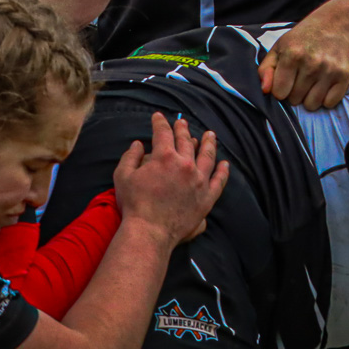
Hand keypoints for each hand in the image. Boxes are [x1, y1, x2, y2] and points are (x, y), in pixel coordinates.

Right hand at [112, 113, 229, 244]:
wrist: (150, 231)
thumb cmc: (134, 204)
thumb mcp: (123, 176)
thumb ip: (130, 156)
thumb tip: (138, 144)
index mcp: (164, 157)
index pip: (163, 133)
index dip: (159, 123)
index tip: (158, 117)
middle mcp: (185, 165)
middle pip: (186, 141)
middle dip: (182, 129)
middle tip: (182, 122)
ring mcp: (199, 181)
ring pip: (207, 156)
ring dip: (208, 143)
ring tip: (210, 135)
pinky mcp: (207, 198)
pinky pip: (219, 181)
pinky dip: (223, 171)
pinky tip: (225, 164)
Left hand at [258, 13, 348, 108]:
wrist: (334, 26)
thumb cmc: (302, 39)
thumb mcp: (278, 48)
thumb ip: (266, 69)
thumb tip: (265, 90)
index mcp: (292, 55)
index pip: (279, 93)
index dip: (280, 89)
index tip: (285, 80)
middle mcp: (312, 63)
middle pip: (295, 100)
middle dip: (294, 93)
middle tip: (300, 77)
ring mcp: (329, 70)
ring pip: (312, 105)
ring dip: (309, 97)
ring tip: (312, 81)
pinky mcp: (344, 76)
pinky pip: (330, 103)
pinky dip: (325, 98)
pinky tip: (324, 84)